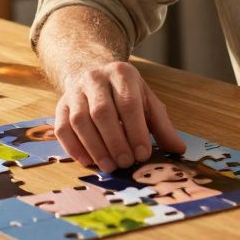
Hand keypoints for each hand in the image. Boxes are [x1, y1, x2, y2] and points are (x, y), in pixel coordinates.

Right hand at [54, 61, 185, 172]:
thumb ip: (162, 125)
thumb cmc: (124, 93)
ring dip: (95, 147)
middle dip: (115, 141)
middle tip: (126, 163)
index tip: (142, 154)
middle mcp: (95, 79)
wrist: (92, 73)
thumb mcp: (147, 101)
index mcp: (122, 74)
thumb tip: (179, 149)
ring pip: (79, 120)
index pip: (128, 103)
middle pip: (102, 112)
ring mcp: (75, 91)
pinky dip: (74, 148)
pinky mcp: (60, 105)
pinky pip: (62, 128)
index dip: (135, 130)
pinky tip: (88, 162)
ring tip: (109, 167)